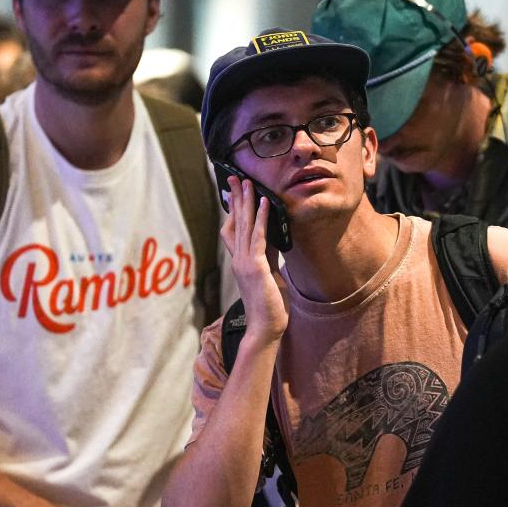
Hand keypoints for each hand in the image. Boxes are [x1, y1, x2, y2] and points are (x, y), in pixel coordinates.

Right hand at [220, 175, 288, 339]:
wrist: (265, 328)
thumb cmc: (270, 306)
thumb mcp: (270, 275)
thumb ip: (269, 256)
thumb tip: (274, 239)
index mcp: (241, 261)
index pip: (234, 230)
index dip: (233, 210)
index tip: (234, 192)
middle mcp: (239, 259)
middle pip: (234, 222)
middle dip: (235, 198)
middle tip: (234, 177)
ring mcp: (244, 262)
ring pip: (244, 226)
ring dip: (246, 202)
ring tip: (248, 183)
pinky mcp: (255, 267)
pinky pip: (259, 237)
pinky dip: (261, 218)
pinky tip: (265, 203)